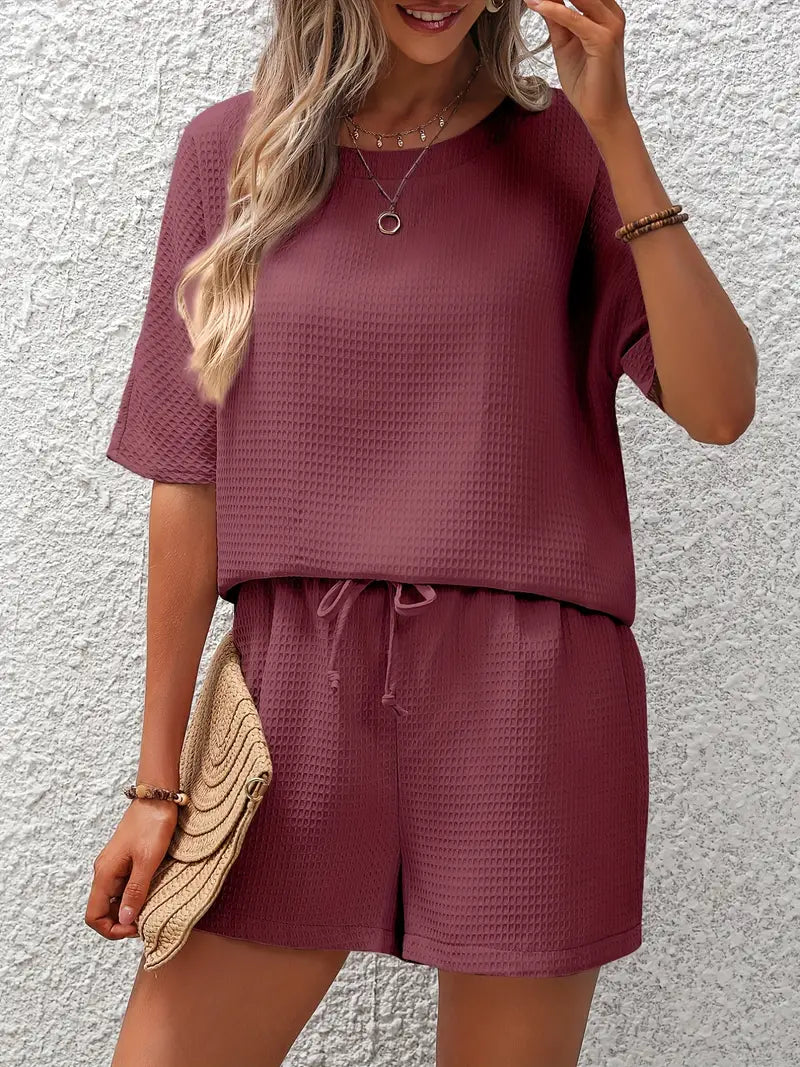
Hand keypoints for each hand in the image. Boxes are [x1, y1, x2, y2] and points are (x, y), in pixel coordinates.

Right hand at [85, 799, 177, 938]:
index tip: (136, 928)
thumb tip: (125, 921)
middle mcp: (104, 872)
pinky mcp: (124, 860)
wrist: (157, 797)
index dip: (112, 930)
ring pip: (114, 899)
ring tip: (151, 909)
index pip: (94, 916)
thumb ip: (136, 891)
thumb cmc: (153, 825)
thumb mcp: (148, 860)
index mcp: (105, 874)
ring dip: (129, 909)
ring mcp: (113, 866)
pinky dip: (134, 895)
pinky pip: (123, 886)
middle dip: (122, 922)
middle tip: (147, 921)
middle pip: (103, 911)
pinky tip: (152, 893)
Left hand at [525, 0, 636, 139]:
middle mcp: (611, 15)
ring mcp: (610, 26)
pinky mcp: (603, 40)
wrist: (601, 113)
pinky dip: (553, 10)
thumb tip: (541, 0)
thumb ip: (556, 20)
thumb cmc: (586, 84)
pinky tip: (536, 4)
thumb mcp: (564, 45)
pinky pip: (574, 19)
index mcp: (605, 14)